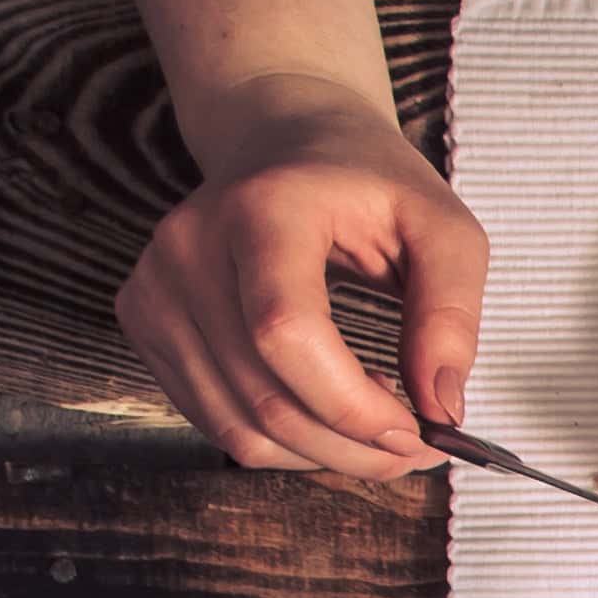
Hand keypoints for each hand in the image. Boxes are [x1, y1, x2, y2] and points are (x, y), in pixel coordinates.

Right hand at [116, 77, 484, 475]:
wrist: (282, 142)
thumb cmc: (367, 185)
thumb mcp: (443, 229)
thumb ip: (452, 316)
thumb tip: (442, 409)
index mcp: (263, 209)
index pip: (285, 332)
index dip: (354, 407)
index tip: (421, 432)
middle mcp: (190, 245)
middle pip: (264, 398)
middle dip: (356, 450)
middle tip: (417, 449)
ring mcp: (156, 284)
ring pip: (240, 429)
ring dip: (324, 456)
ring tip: (376, 425)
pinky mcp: (145, 318)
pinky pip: (217, 423)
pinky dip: (284, 444)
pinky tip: (325, 410)